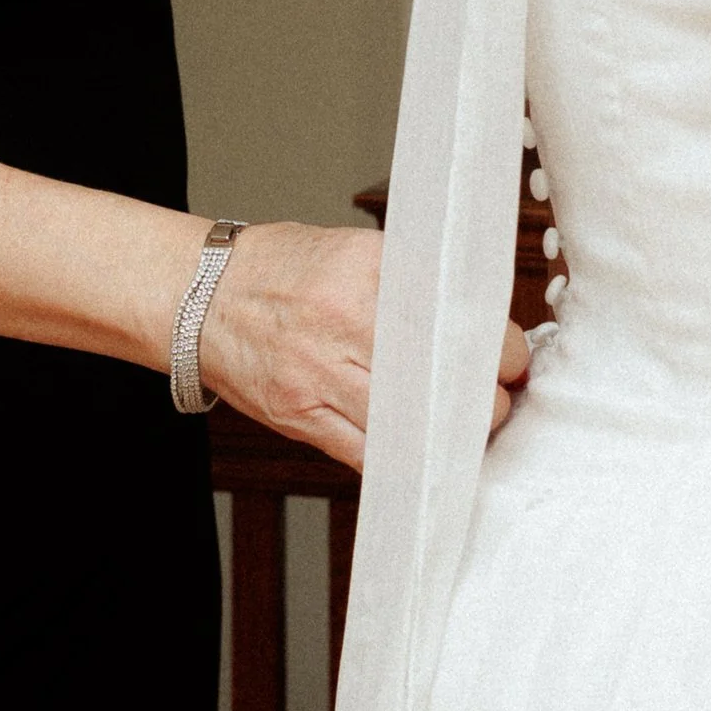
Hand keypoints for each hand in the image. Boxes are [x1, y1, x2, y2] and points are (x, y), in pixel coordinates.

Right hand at [196, 222, 528, 472]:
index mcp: (367, 269)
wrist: (200, 294)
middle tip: (495, 398)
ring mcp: (318, 373)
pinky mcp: (300, 415)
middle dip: (484, 397)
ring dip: (451, 436)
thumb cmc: (280, 270)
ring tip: (461, 427)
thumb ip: (412, 286)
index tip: (511, 359)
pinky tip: (420, 448)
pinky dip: (404, 458)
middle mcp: (344, 319)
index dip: (499, 349)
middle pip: (443, 376)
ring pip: (412, 425)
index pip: (458, 318)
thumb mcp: (354, 252)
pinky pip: (368, 455)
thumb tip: (480, 329)